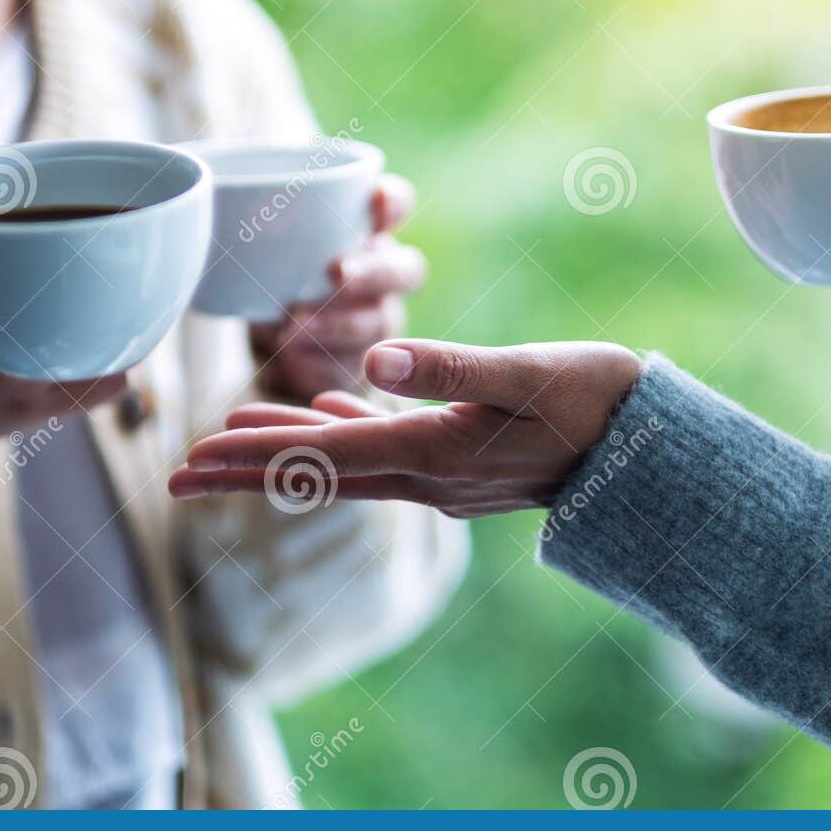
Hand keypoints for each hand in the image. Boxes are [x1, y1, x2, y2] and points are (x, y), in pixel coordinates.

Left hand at [169, 339, 643, 518]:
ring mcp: (444, 474)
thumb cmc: (595, 402)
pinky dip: (345, 433)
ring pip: (342, 464)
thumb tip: (372, 356)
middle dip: (244, 470)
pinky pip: (384, 450)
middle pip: (313, 473)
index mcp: (429, 451)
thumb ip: (447, 368)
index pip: (317, 457)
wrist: (653, 452)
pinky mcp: (463, 461)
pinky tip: (330, 411)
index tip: (189, 458)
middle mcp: (426, 475)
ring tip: (230, 440)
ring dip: (284, 453)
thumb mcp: (523, 373)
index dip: (250, 456)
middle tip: (177, 472)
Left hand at [251, 174, 425, 400]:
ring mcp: (376, 323)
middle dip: (373, 270)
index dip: (394, 201)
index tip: (377, 197)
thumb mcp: (257, 250)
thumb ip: (253, 234)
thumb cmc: (269, 278)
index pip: (395, 206)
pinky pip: (348, 366)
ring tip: (294, 325)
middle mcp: (382, 275)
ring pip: (379, 322)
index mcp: (364, 232)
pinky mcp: (357, 366)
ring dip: (338, 323)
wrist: (266, 346)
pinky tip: (288, 357)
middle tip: (336, 273)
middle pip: (406, 270)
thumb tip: (220, 221)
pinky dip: (315, 362)